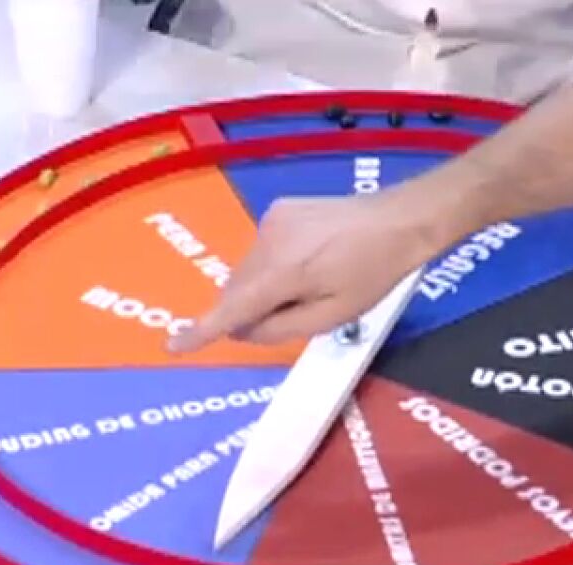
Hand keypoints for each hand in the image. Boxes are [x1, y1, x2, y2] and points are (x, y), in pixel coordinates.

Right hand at [167, 193, 430, 352]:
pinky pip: (261, 250)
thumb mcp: (333, 315)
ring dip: (259, 289)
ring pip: (247, 270)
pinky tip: (306, 265)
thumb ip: (281, 328)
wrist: (399, 219)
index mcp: (282, 273)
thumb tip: (243, 330)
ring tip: (306, 288)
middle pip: (235, 290)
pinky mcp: (279, 210)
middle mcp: (267, 242)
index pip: (230, 309)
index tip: (173, 345)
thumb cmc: (374, 274)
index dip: (200, 331)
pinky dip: (270, 267)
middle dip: (245, 311)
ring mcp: (271, 221)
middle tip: (285, 320)